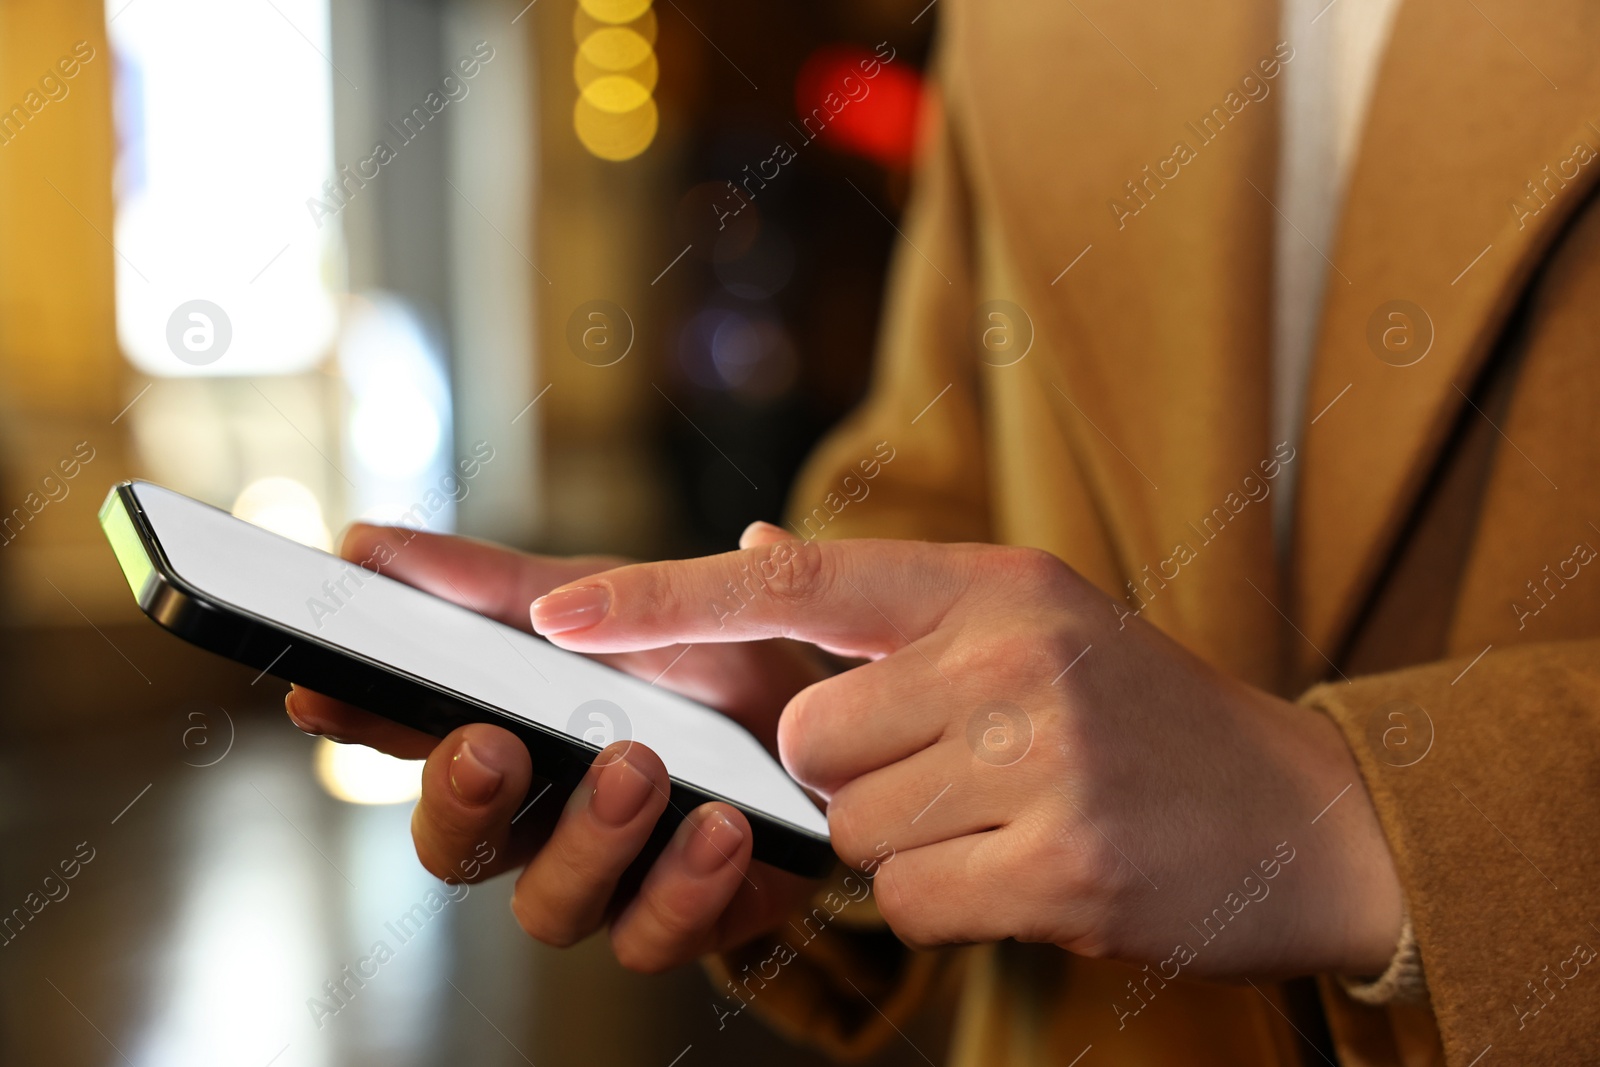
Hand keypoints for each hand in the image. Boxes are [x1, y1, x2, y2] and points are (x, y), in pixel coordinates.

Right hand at [287, 523, 824, 970]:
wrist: (833, 706)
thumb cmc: (703, 651)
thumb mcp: (609, 596)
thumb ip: (494, 582)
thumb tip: (363, 545)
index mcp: (507, 730)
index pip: (403, 737)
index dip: (354, 720)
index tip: (325, 690)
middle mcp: (540, 819)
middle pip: (453, 846)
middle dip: (463, 799)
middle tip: (496, 744)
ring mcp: (609, 877)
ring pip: (547, 906)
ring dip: (588, 838)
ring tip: (640, 767)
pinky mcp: (685, 918)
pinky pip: (653, 939)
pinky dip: (683, 886)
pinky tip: (722, 826)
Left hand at [529, 525, 1404, 977]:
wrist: (1301, 812)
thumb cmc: (1145, 712)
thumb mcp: (1033, 617)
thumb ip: (890, 600)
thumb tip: (752, 549)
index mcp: (993, 583)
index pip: (794, 576)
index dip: (664, 601)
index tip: (554, 617)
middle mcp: (1011, 655)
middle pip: (810, 740)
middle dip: (853, 775)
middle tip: (953, 771)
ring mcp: (1040, 760)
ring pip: (854, 829)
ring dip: (909, 842)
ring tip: (1009, 815)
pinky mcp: (1061, 864)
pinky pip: (911, 901)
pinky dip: (951, 902)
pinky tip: (1032, 869)